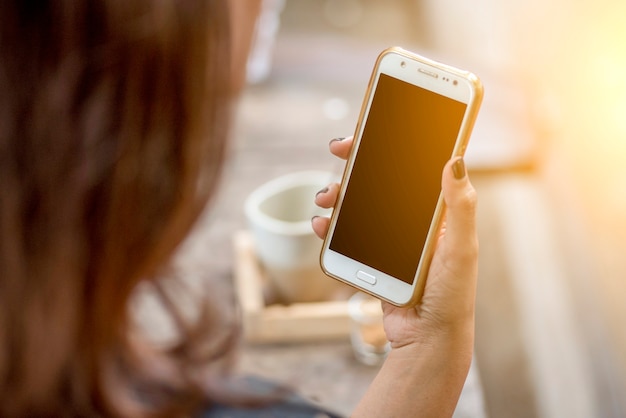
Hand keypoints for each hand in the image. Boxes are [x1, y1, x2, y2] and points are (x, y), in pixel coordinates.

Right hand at [312, 136, 477, 349]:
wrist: (428, 338)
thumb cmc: (453, 294)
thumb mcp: (461, 248)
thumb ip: (459, 206)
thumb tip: (455, 160)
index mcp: (435, 211)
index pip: (411, 167)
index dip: (391, 145)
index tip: (371, 130)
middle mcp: (410, 220)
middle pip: (379, 180)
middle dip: (357, 163)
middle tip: (340, 151)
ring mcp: (388, 239)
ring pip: (358, 204)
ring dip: (338, 193)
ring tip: (326, 197)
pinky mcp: (371, 258)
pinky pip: (347, 234)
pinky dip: (331, 225)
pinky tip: (322, 224)